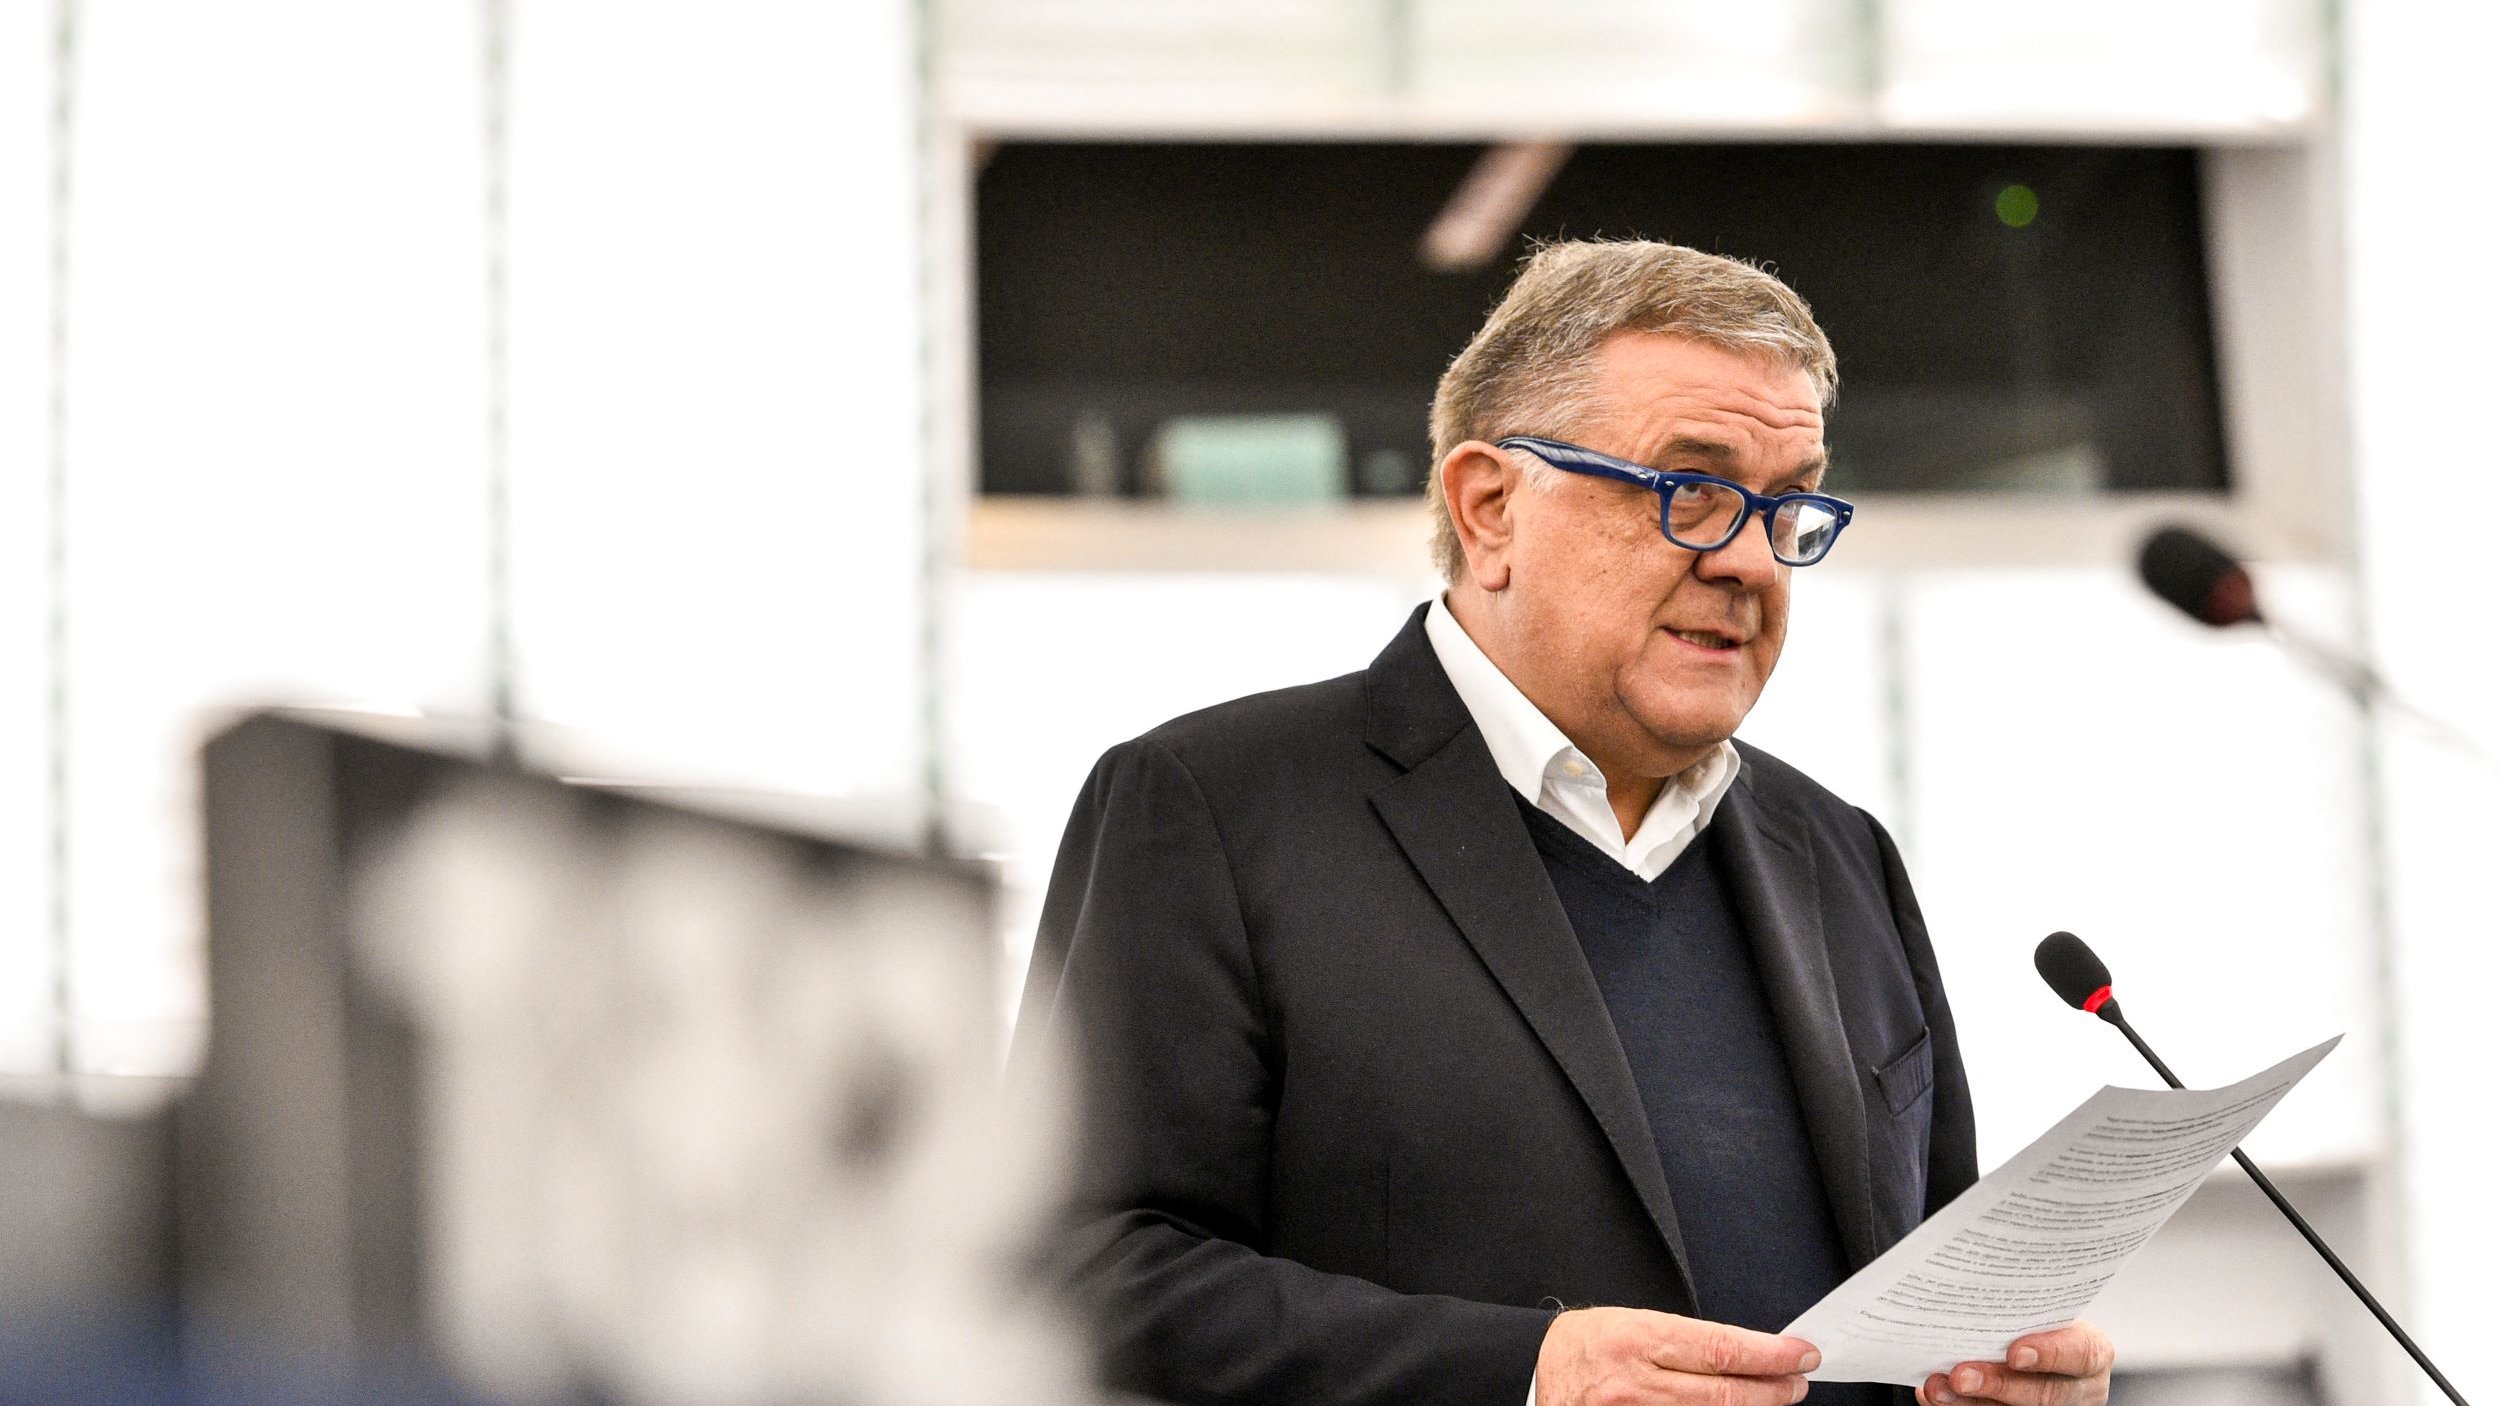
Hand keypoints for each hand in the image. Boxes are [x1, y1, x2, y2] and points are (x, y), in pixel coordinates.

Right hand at [1535, 1306, 1819, 1405]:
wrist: (1534, 1373)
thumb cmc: (1585, 1344)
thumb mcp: (1631, 1323)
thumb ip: (1684, 1341)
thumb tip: (1741, 1353)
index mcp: (1638, 1339)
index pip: (1721, 1348)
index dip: (1770, 1354)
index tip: (1801, 1353)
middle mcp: (1636, 1383)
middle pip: (1724, 1392)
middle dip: (1772, 1388)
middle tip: (1798, 1381)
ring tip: (1776, 1397)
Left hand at [1917, 1321, 2113, 1405]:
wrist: (2044, 1343)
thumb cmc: (2041, 1318)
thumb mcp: (2046, 1308)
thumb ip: (2023, 1305)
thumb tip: (1975, 1283)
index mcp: (2090, 1352)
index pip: (2081, 1354)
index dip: (2050, 1354)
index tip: (2015, 1352)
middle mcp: (2078, 1388)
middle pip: (2043, 1394)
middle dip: (1998, 1384)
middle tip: (1960, 1375)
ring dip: (1970, 1402)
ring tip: (1938, 1388)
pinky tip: (1934, 1396)